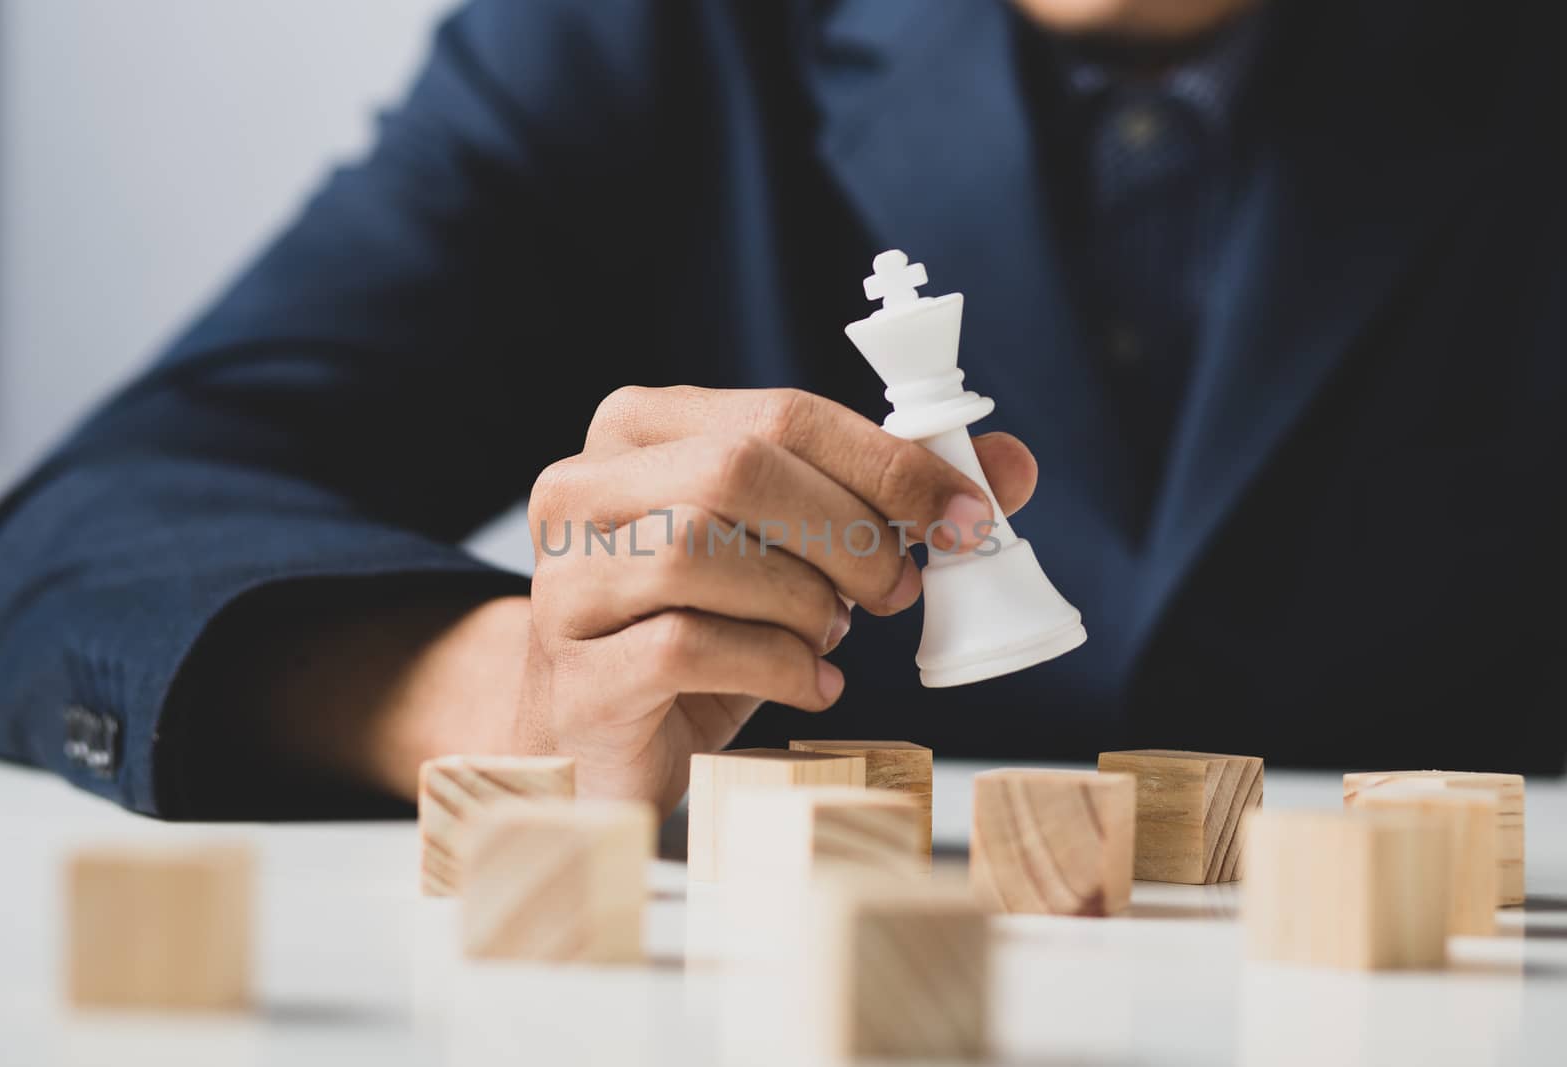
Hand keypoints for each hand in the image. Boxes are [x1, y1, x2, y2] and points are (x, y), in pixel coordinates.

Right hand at [507, 386, 1039, 813]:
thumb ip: (886, 499)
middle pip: (737, 471)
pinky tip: (811, 683)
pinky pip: (687, 645)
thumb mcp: (793, 553)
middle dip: (848, 532)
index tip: (964, 515)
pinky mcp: (575, 670)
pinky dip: (776, 666)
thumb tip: (1010, 466)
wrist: (608, 736)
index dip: (886, 461)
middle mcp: (580, 488)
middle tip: (897, 589)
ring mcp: (564, 580)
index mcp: (637, 430)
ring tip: (828, 634)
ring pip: (704, 552)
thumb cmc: (706, 628)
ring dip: (804, 602)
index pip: (778, 413)